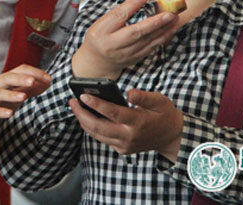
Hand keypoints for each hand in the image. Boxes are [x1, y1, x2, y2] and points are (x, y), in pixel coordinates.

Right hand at [0, 65, 50, 137]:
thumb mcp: (12, 97)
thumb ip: (27, 90)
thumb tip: (44, 83)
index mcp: (5, 81)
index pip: (20, 71)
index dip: (35, 73)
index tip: (49, 79)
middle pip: (10, 77)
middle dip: (24, 78)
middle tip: (37, 80)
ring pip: (0, 92)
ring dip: (13, 93)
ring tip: (24, 96)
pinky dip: (1, 111)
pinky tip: (10, 114)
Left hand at [69, 88, 183, 158]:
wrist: (171, 137)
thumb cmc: (164, 114)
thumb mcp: (160, 101)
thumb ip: (144, 97)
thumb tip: (130, 92)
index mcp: (138, 123)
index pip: (113, 113)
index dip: (97, 104)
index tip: (83, 96)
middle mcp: (129, 137)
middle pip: (99, 127)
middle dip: (82, 114)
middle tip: (72, 102)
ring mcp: (124, 146)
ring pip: (97, 135)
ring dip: (84, 121)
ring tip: (75, 107)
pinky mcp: (121, 150)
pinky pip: (102, 139)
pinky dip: (92, 128)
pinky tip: (87, 117)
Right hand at [72, 0, 177, 78]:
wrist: (97, 62)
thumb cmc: (99, 38)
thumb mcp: (102, 21)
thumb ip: (120, 9)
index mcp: (102, 31)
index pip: (119, 16)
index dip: (133, 4)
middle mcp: (113, 44)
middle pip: (135, 32)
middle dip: (154, 22)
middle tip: (169, 13)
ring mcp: (124, 54)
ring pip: (146, 42)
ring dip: (163, 31)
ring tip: (174, 20)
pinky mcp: (134, 59)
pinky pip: (150, 49)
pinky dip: (161, 40)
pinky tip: (170, 31)